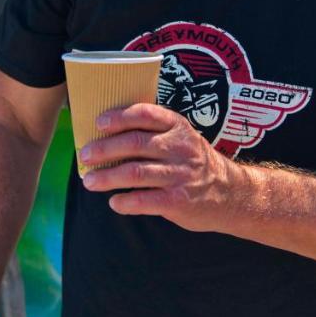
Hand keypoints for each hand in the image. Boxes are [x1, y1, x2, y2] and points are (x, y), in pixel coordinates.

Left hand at [77, 103, 245, 232]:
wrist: (231, 194)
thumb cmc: (195, 163)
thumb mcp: (182, 138)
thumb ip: (154, 132)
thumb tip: (107, 133)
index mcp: (178, 127)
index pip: (145, 114)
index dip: (119, 117)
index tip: (99, 123)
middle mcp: (179, 148)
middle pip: (134, 144)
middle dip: (104, 149)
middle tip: (84, 155)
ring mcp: (179, 175)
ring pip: (135, 173)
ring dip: (107, 177)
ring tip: (89, 181)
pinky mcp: (178, 201)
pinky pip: (144, 201)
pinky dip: (125, 202)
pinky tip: (114, 202)